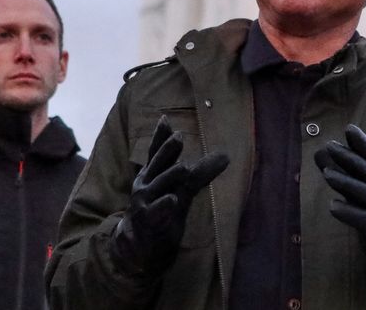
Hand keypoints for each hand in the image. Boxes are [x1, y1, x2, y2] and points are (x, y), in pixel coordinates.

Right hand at [112, 115, 228, 276]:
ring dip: (170, 176)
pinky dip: (164, 205)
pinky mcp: (149, 221)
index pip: (156, 153)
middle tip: (179, 137)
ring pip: (159, 186)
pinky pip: (157, 212)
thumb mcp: (181, 189)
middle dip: (167, 151)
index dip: (160, 137)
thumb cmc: (161, 210)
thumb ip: (200, 172)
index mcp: (152, 175)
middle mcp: (146, 185)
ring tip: (184, 168)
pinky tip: (173, 200)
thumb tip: (226, 155)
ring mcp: (145, 203)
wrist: (139, 246)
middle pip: (158, 164)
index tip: (165, 119)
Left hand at [314, 124, 365, 283]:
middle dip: (349, 157)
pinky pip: (363, 219)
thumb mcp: (362, 188)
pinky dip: (348, 212)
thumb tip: (319, 152)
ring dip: (346, 182)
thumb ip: (342, 171)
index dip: (362, 143)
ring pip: (365, 193)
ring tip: (326, 173)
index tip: (350, 129)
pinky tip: (333, 206)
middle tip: (330, 145)